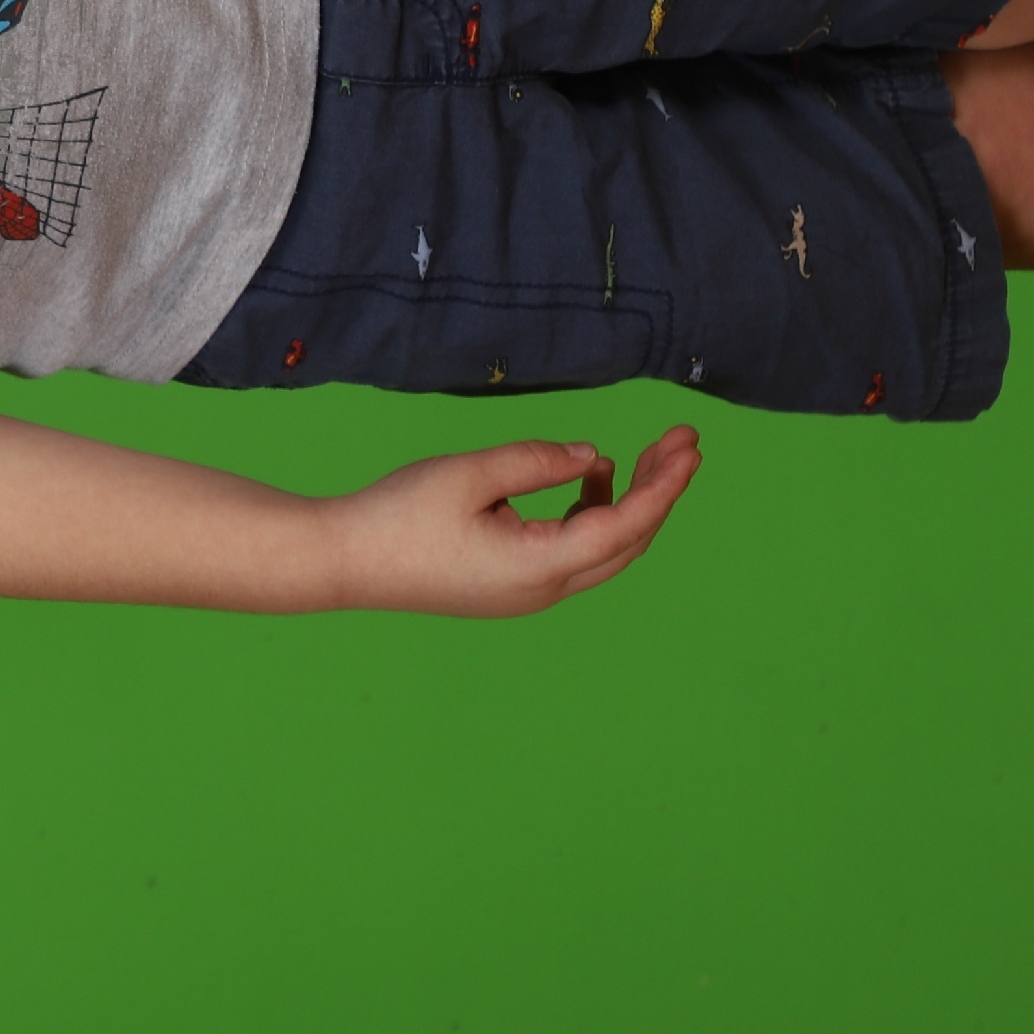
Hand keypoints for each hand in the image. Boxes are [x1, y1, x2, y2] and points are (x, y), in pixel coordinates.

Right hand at [323, 426, 702, 615]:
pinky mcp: (510, 585)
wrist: (344, 560)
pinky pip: (572, 553)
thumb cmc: (398, 515)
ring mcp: (527, 593)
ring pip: (603, 551)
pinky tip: (583, 476)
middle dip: (658, 491)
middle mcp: (543, 590)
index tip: (690, 447)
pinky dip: (590, 515)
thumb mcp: (468, 473)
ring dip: (626, 504)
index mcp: (538, 566)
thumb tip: (590, 456)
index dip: (664, 486)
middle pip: (627, 544)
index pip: (624, 526)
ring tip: (631, 454)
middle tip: (681, 441)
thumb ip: (536, 460)